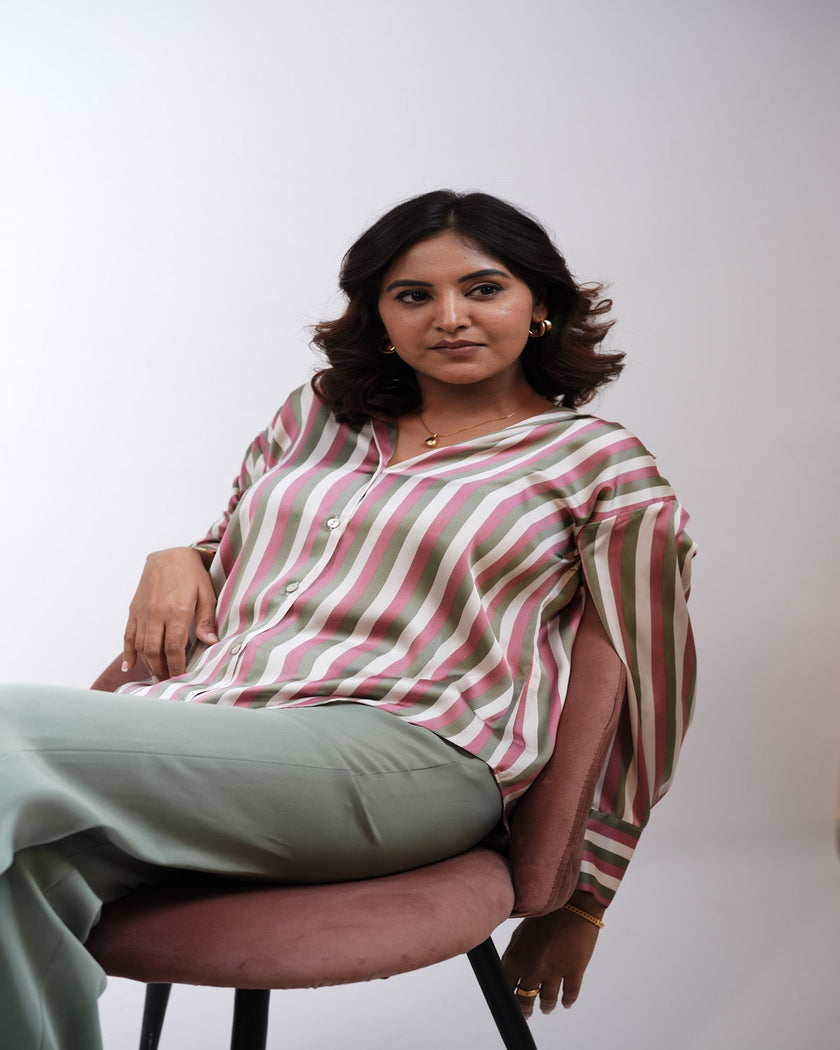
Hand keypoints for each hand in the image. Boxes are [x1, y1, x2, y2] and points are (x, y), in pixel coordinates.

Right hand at [123, 547, 218, 680]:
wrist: (170, 554)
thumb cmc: (193, 574)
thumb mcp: (206, 593)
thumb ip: (206, 619)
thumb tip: (210, 643)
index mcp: (176, 611)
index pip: (174, 647)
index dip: (176, 666)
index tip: (180, 678)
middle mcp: (156, 613)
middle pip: (155, 650)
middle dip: (161, 670)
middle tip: (168, 682)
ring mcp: (142, 611)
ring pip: (140, 645)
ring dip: (147, 664)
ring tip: (156, 676)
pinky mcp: (134, 609)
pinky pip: (127, 634)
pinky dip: (127, 652)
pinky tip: (130, 666)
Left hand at [501, 895, 603, 1014]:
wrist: (573, 901)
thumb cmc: (546, 911)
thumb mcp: (521, 930)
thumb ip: (514, 952)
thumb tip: (510, 969)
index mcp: (516, 956)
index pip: (506, 985)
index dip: (508, 995)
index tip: (510, 999)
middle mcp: (533, 968)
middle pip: (525, 999)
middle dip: (525, 1008)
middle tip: (527, 1012)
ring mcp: (554, 972)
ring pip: (547, 1000)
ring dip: (545, 1006)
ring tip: (545, 1008)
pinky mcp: (574, 971)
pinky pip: (570, 994)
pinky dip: (567, 1001)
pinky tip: (565, 1002)